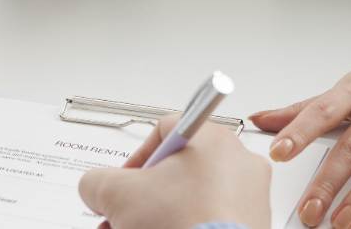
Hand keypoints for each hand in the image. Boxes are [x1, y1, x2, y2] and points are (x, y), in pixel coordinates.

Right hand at [78, 117, 271, 228]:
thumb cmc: (182, 225)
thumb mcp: (117, 195)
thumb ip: (97, 180)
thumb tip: (95, 187)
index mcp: (213, 138)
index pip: (165, 131)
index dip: (137, 158)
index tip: (126, 182)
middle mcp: (239, 160)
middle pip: (180, 167)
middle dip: (148, 194)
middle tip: (130, 213)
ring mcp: (252, 194)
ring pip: (197, 195)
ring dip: (166, 212)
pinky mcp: (255, 223)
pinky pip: (216, 217)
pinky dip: (192, 224)